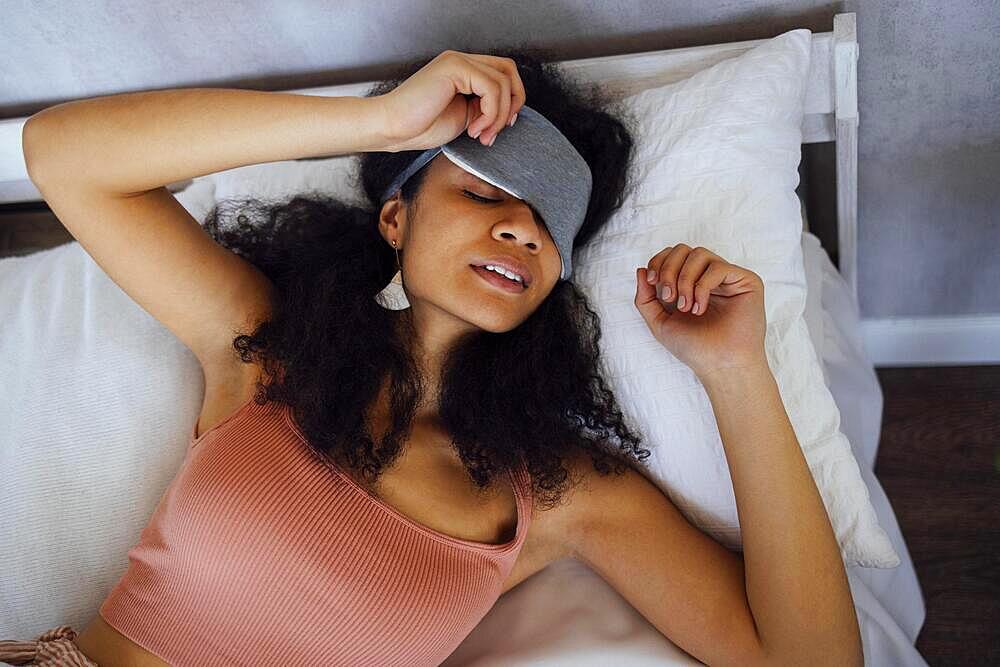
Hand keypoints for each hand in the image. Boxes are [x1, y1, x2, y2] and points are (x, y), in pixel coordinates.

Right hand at [375, 50, 525, 152]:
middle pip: (509, 70)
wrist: (392, 128)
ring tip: (481, 135)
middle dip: (514, 102)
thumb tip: (510, 112)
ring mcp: (457, 61)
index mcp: (462, 72)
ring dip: (499, 116)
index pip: (503, 74)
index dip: (512, 100)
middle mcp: (461, 61)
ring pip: (503, 81)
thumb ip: (485, 109)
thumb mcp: (464, 118)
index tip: (503, 126)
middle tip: (500, 129)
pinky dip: (490, 114)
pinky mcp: (454, 68)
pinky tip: (473, 129)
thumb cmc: (419, 127)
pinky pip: (492, 88)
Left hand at [634, 243, 767, 378]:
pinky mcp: (746, 281)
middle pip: (683, 249)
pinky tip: (700, 308)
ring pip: (699, 254)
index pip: (672, 255)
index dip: (658, 262)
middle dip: (668, 269)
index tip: (652, 283)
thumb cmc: (694, 348)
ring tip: (686, 307)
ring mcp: (728, 278)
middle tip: (669, 297)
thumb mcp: (659, 322)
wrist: (719, 366)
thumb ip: (646, 298)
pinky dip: (702, 287)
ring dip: (685, 279)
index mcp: (690, 283)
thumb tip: (641, 269)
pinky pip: (718, 267)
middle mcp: (709, 277)